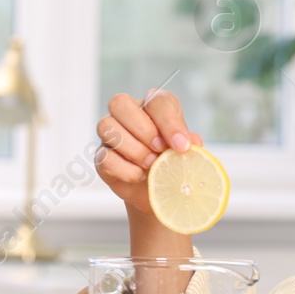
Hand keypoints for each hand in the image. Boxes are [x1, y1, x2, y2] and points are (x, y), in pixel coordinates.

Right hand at [95, 89, 202, 253]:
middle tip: (160, 151)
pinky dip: (124, 169)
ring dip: (133, 150)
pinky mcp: (101, 157)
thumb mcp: (187, 152)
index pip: (156, 101)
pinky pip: (104, 157)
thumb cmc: (173, 164)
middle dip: (143, 130)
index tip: (182, 146)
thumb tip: (193, 142)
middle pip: (119, 103)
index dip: (169, 123)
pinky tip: (139, 176)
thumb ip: (190, 144)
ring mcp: (111, 135)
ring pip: (106, 126)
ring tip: (152, 166)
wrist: (159, 192)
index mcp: (154, 106)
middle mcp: (129, 114)